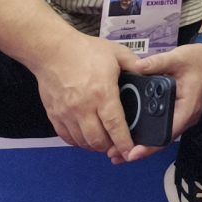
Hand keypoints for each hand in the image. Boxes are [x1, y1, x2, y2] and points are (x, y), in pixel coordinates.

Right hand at [32, 31, 139, 162]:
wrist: (51, 50)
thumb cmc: (85, 50)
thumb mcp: (116, 53)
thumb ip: (135, 66)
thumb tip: (149, 74)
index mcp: (102, 93)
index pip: (115, 125)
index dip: (124, 142)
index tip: (130, 151)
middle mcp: (83, 107)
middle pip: (97, 140)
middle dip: (110, 147)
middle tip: (118, 144)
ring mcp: (66, 113)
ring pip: (82, 141)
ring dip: (94, 145)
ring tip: (104, 141)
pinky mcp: (54, 115)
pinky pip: (66, 137)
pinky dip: (78, 141)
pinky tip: (86, 136)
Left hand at [128, 42, 201, 151]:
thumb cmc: (198, 59)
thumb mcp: (177, 57)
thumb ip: (156, 62)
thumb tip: (136, 67)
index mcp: (187, 108)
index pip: (168, 134)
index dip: (149, 146)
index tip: (131, 154)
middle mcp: (187, 117)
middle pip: (163, 141)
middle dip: (140, 151)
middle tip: (115, 156)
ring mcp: (184, 117)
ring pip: (163, 137)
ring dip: (143, 146)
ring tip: (119, 152)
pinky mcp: (179, 114)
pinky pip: (164, 129)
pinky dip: (149, 136)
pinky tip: (133, 136)